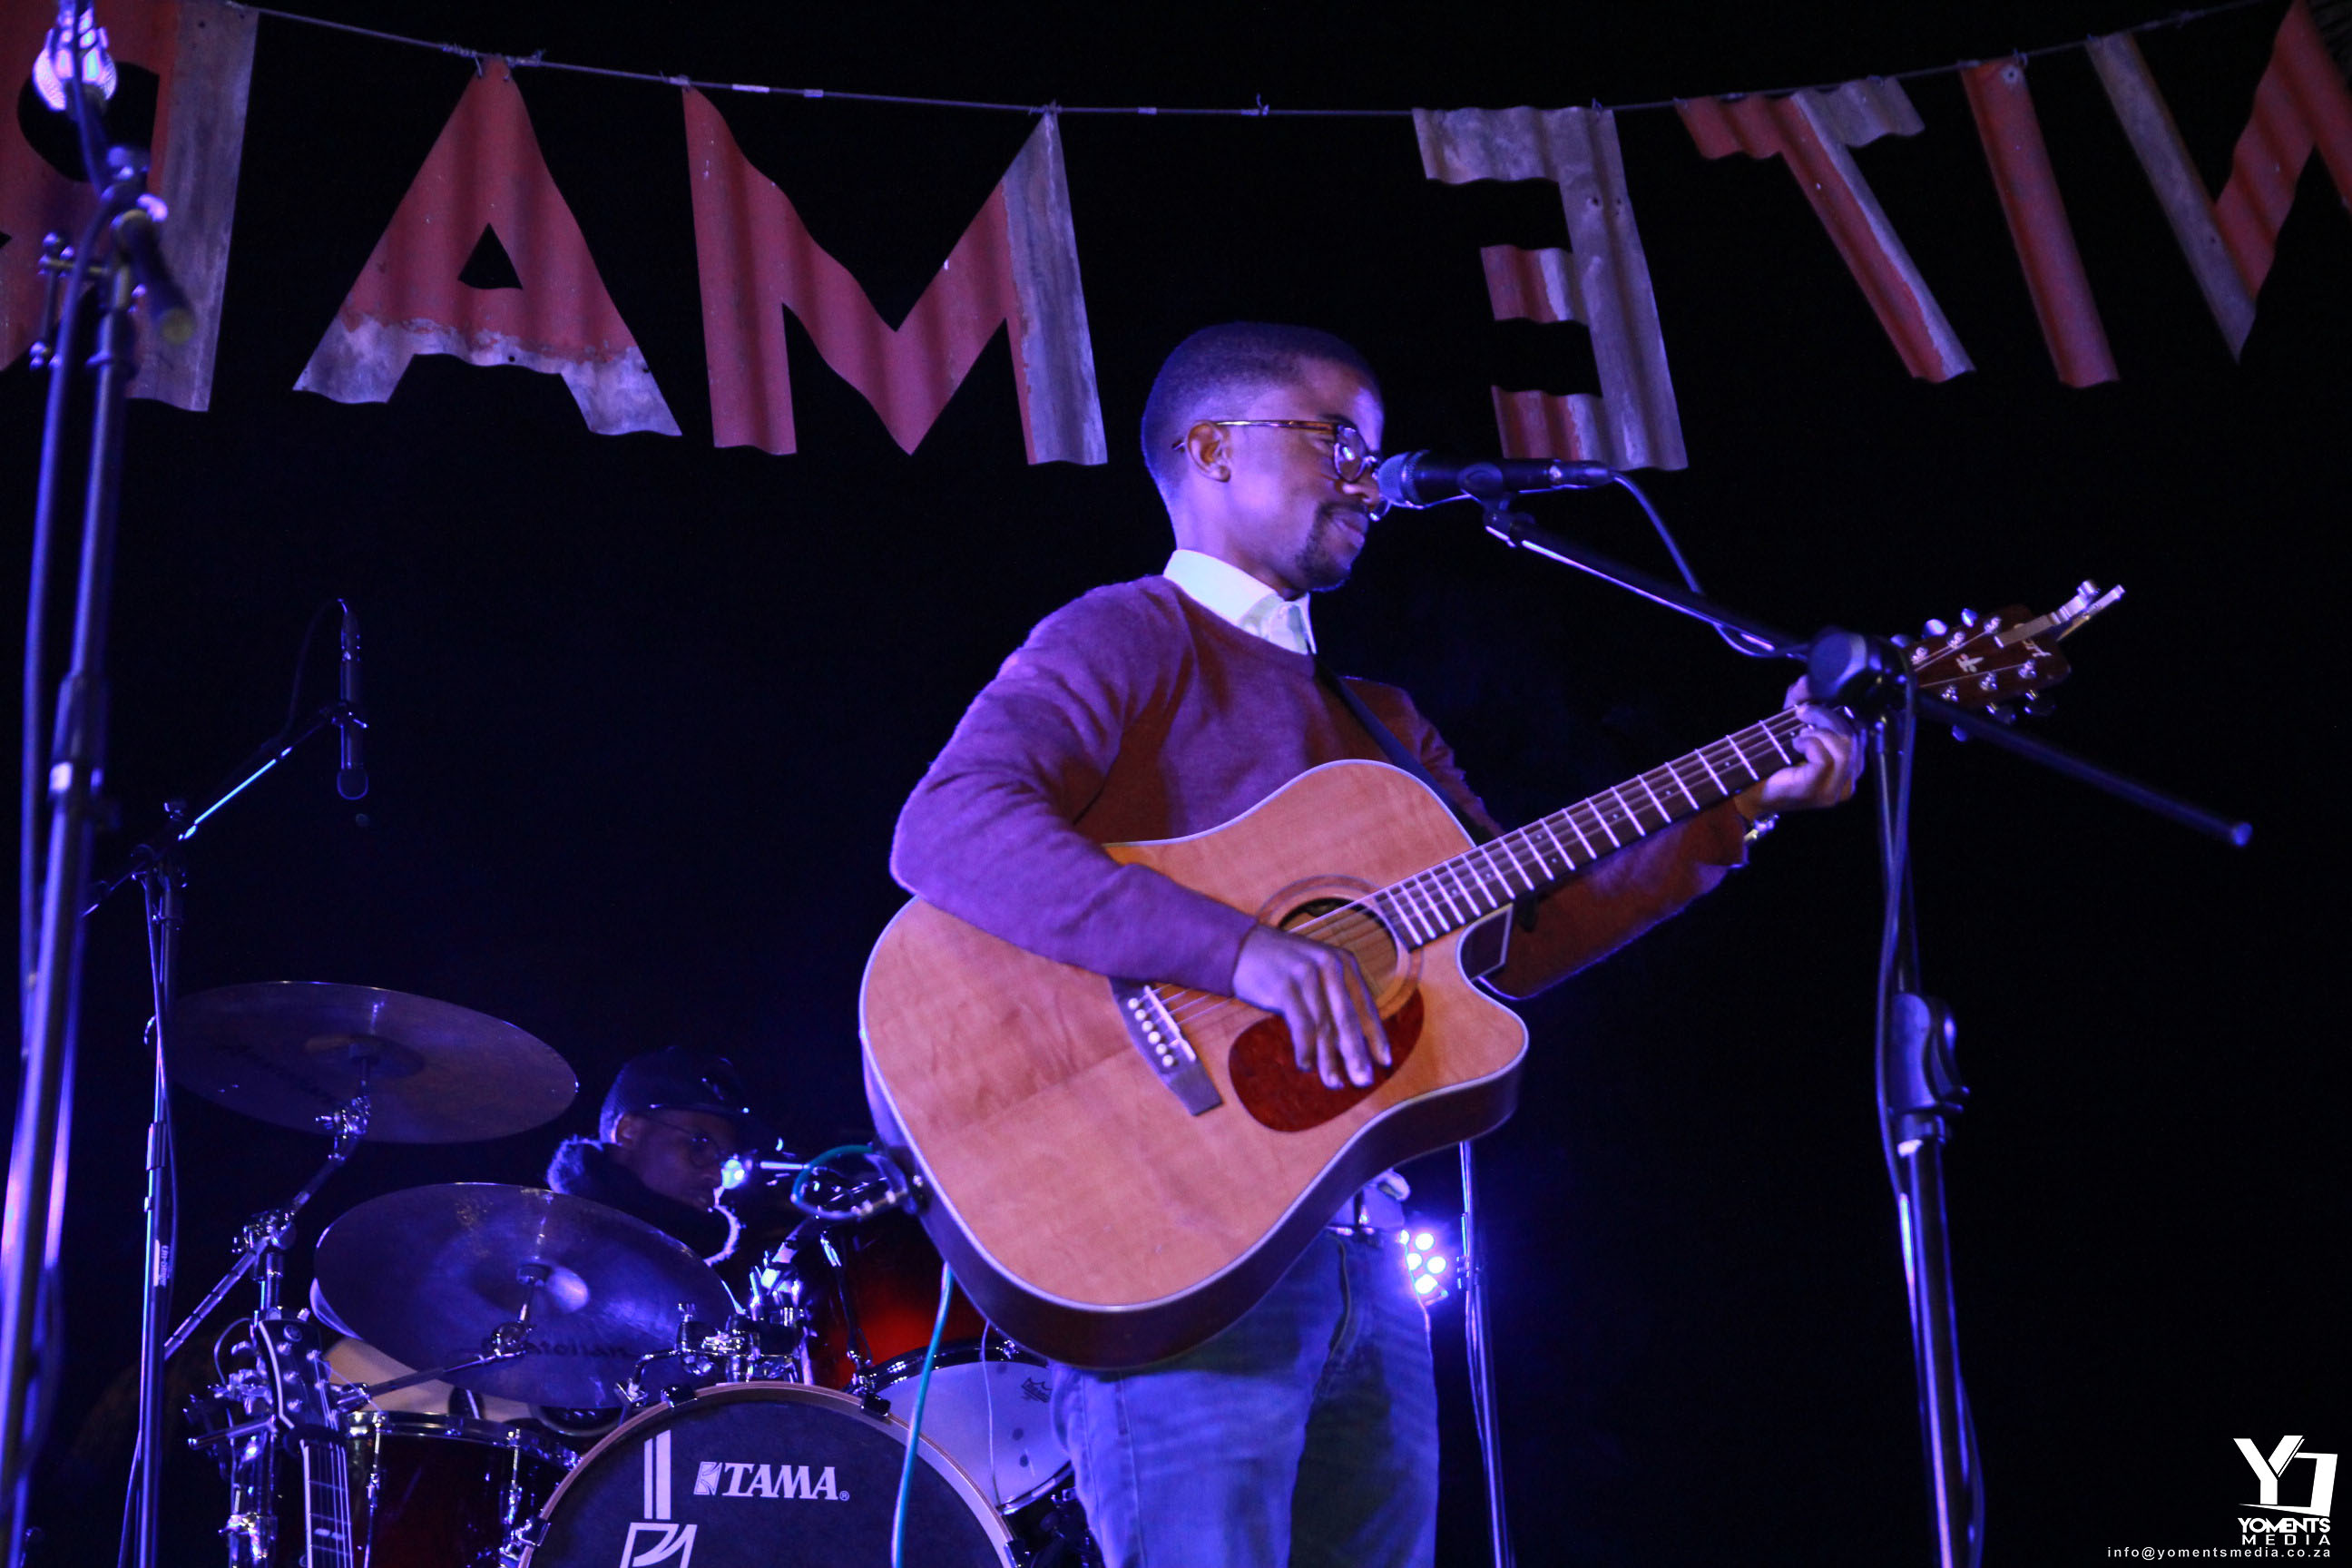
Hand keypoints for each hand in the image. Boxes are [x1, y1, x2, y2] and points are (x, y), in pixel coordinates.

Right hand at [1230, 923, 1389, 1089]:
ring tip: (1335, 1083)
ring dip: (1329, 1060)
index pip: (1365, 1005)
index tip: (1384, 1061)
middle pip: (1348, 1018)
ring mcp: (1307, 975)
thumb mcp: (1316, 972)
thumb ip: (1334, 998)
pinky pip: (1301, 1025)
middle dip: (1357, 1053)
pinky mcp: (1286, 986)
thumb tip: (1350, 1042)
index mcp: (1343, 962)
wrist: (1241, 946)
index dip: (1376, 1035)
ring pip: (1324, 1026)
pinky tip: (1306, 1066)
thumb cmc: (1282, 966)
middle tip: (1364, 1081)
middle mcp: (1330, 966)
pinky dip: (1305, 1049)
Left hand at [1737, 677, 1863, 817]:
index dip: (1841, 714)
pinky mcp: (1818, 792)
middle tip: (1803, 713)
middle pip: (1854, 738)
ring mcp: (1835, 791)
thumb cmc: (1772, 761)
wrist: (1748, 790)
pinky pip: (1825, 759)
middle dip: (1828, 717)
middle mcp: (1848, 782)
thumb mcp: (1791, 724)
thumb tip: (1807, 679)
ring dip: (1819, 730)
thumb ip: (1802, 701)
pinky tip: (1796, 744)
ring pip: (1844, 748)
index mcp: (1849, 768)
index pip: (1860, 734)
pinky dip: (1810, 744)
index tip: (1816, 706)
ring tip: (1799, 730)